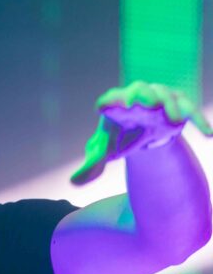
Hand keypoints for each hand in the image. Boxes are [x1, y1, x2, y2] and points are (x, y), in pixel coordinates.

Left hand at [70, 81, 212, 185]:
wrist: (143, 135)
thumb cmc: (119, 140)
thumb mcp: (104, 153)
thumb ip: (90, 166)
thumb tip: (73, 183)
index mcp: (114, 106)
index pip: (109, 100)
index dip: (108, 102)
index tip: (104, 106)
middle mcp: (136, 97)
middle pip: (139, 90)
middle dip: (143, 95)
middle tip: (147, 103)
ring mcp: (159, 98)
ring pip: (166, 95)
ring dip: (171, 106)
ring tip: (174, 122)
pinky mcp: (178, 105)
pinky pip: (190, 108)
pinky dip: (198, 119)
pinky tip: (207, 134)